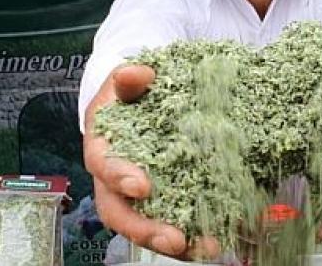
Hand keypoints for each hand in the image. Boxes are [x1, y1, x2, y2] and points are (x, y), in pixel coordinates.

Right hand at [83, 64, 219, 259]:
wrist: (143, 102)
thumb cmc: (132, 94)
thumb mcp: (128, 81)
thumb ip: (128, 78)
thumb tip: (136, 72)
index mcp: (102, 149)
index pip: (104, 167)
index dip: (120, 178)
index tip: (142, 185)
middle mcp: (115, 181)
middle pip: (121, 214)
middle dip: (146, 230)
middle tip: (175, 239)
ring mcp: (139, 197)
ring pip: (148, 227)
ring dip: (175, 244)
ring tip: (207, 247)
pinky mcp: (164, 202)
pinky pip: (174, 224)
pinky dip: (194, 237)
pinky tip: (219, 239)